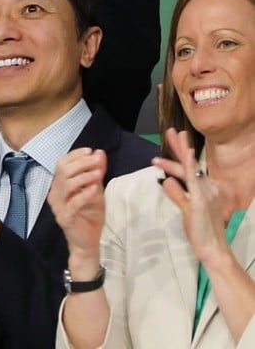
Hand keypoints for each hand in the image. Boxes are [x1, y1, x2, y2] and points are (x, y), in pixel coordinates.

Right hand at [47, 148, 105, 263]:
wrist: (87, 243)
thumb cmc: (90, 216)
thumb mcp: (96, 191)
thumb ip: (96, 173)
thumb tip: (99, 153)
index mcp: (59, 185)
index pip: (61, 163)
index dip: (75, 155)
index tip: (91, 151)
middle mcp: (54, 194)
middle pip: (63, 171)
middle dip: (81, 163)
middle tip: (97, 160)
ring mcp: (58, 206)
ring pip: (66, 184)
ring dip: (84, 176)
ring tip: (98, 173)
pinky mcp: (65, 217)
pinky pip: (73, 202)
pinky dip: (85, 194)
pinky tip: (95, 188)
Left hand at [155, 129, 234, 263]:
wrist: (213, 249)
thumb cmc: (200, 230)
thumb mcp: (186, 209)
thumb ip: (177, 195)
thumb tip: (167, 181)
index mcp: (206, 189)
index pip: (190, 168)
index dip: (181, 153)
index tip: (174, 138)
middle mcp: (209, 187)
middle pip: (191, 164)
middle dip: (180, 146)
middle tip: (171, 130)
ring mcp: (206, 193)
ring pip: (189, 168)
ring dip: (180, 151)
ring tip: (172, 135)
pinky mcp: (200, 201)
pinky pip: (193, 180)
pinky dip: (189, 165)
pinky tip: (186, 154)